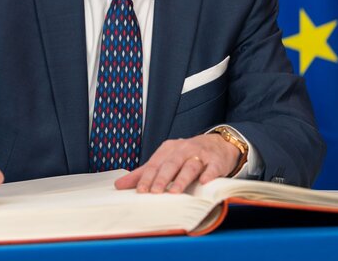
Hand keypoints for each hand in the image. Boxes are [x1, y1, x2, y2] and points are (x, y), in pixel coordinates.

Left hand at [114, 134, 239, 193]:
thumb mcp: (165, 160)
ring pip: (190, 166)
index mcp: (168, 149)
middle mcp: (183, 149)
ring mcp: (200, 154)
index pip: (155, 164)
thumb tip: (119, 185)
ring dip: (182, 178)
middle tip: (154, 192)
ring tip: (174, 191)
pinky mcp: (216, 161)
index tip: (140, 191)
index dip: (147, 177)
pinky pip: (212, 168)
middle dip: (162, 178)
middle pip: (170, 164)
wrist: (218, 144)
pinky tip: (204, 182)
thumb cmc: (186, 155)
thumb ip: (143, 173)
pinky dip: (208, 174)